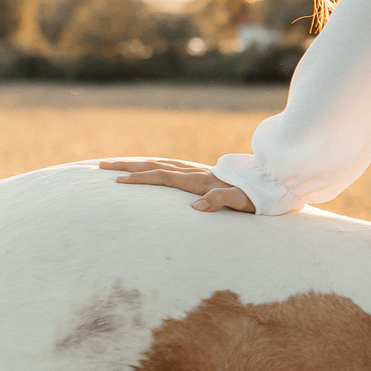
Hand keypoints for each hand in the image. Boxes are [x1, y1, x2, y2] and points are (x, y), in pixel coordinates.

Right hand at [100, 157, 257, 212]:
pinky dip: (153, 166)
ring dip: (137, 163)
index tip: (117, 181)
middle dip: (127, 165)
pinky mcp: (200, 174)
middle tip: (101, 165)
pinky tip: (147, 168)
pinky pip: (170, 167)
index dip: (140, 178)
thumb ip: (220, 200)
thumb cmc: (254, 197)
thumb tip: (196, 208)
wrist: (270, 183)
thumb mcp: (241, 201)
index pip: (162, 177)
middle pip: (154, 164)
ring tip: (115, 165)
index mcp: (199, 181)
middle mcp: (194, 172)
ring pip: (160, 163)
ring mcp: (197, 171)